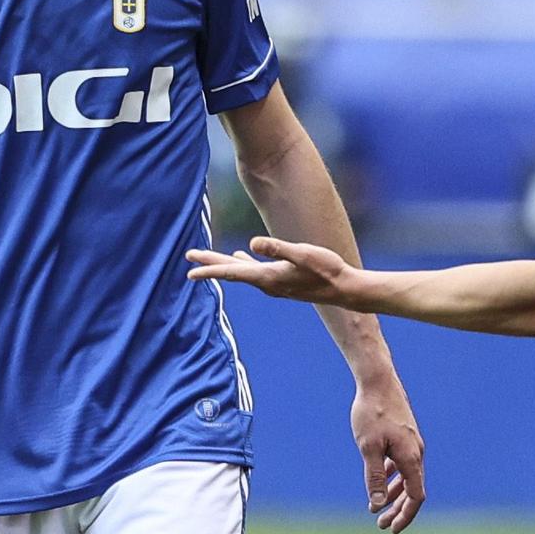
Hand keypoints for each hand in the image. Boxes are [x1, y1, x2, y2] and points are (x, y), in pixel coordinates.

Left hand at [186, 237, 363, 307]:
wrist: (345, 290)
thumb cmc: (327, 270)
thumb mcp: (303, 254)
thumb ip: (278, 249)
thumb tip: (252, 244)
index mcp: (268, 277)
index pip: (232, 273)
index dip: (210, 270)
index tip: (190, 271)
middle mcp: (267, 283)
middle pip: (232, 272)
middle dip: (210, 264)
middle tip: (189, 257)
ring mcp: (274, 284)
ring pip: (242, 272)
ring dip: (224, 264)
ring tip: (207, 258)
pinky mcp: (282, 281)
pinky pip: (255, 272)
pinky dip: (243, 264)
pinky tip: (242, 257)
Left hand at [352, 376, 425, 533]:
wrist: (378, 381)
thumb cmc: (371, 413)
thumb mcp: (368, 447)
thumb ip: (373, 477)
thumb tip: (377, 505)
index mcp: (411, 457)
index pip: (415, 496)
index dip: (405, 516)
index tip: (392, 529)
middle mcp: (416, 452)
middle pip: (413, 490)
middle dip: (398, 510)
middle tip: (380, 525)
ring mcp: (412, 443)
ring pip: (408, 477)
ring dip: (394, 495)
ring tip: (376, 508)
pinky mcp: (404, 436)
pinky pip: (402, 464)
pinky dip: (393, 477)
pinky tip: (380, 479)